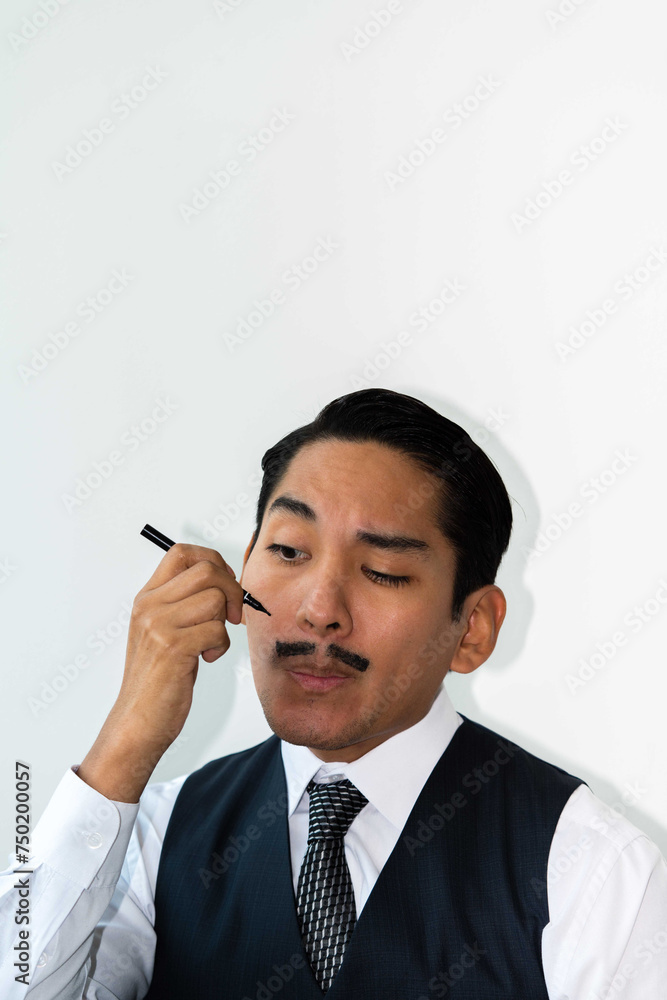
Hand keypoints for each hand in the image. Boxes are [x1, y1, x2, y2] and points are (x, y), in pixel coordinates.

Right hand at [77, 543, 244, 800]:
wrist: (137, 721)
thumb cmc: (159, 679)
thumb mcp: (164, 632)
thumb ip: (185, 604)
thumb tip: (226, 581)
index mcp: (147, 597)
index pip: (182, 553)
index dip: (213, 560)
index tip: (226, 583)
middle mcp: (149, 605)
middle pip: (206, 570)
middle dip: (232, 590)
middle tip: (233, 617)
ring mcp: (158, 624)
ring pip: (215, 599)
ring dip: (224, 624)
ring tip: (210, 644)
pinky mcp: (172, 646)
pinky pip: (216, 629)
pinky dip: (221, 645)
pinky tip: (206, 659)